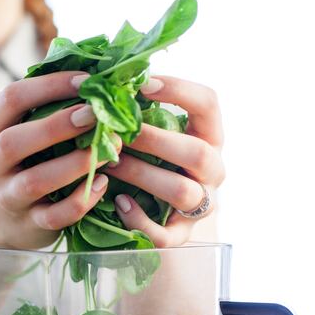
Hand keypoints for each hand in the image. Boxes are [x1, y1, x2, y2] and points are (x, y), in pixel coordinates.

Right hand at [0, 71, 118, 249]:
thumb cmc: (21, 161)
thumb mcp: (19, 130)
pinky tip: (102, 183)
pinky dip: (81, 201)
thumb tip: (99, 69)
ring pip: (35, 182)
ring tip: (110, 149)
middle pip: (15, 142)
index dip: (50, 85)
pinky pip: (54, 216)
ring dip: (75, 164)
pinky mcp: (29, 225)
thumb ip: (45, 105)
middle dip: (58, 125)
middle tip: (96, 113)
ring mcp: (7, 197)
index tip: (88, 80)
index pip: (11, 98)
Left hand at [105, 75, 224, 246]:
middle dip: (155, 141)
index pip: (208, 103)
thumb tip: (101, 79)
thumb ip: (137, 111)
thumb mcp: (150, 132)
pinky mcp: (181, 236)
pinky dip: (140, 219)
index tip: (142, 85)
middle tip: (119, 133)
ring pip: (181, 192)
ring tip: (111, 165)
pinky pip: (166, 234)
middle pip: (197, 153)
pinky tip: (119, 202)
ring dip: (141, 176)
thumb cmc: (148, 159)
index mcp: (207, 135)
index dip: (179, 90)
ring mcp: (200, 205)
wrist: (156, 213)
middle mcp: (212, 170)